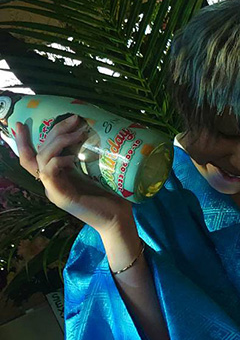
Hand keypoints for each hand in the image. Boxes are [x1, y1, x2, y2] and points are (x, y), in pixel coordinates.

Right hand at [16, 113, 133, 235]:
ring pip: (42, 159)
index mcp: (57, 176)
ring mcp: (54, 190)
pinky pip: (49, 173)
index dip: (23, 141)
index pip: (33, 157)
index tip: (21, 124)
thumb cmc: (111, 196)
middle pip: (40, 151)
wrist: (118, 220)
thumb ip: (86, 155)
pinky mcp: (61, 197)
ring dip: (58, 142)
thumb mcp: (94, 171)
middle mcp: (51, 183)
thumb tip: (90, 129)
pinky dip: (57, 161)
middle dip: (55, 131)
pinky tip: (72, 157)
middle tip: (74, 119)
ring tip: (78, 134)